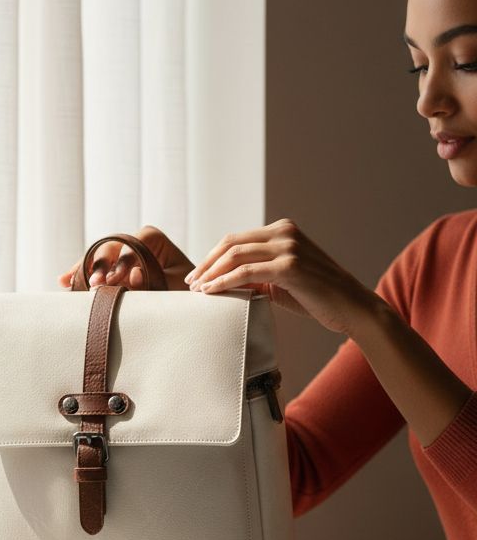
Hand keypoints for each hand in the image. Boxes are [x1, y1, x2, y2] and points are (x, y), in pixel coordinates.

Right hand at [58, 225, 193, 290]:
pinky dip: (81, 277)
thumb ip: (156, 281)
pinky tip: (64, 282)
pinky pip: (94, 270)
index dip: (122, 260)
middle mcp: (133, 242)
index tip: (115, 279)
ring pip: (98, 257)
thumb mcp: (175, 287)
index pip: (133, 243)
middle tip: (94, 285)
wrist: (184, 303)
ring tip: (69, 283)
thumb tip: (134, 274)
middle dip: (99, 265)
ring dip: (84, 270)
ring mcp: (119, 255)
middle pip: (110, 247)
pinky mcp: (111, 269)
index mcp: (153, 239)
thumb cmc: (184, 293)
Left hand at [185, 218, 375, 334]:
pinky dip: (224, 282)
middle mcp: (284, 232)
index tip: (196, 275)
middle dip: (205, 263)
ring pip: (235, 255)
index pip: (236, 239)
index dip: (212, 257)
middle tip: (189, 283)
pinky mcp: (290, 266)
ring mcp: (288, 246)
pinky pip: (246, 272)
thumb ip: (257, 275)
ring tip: (196, 290)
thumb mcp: (281, 281)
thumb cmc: (317, 297)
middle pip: (231, 243)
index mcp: (282, 231)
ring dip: (211, 273)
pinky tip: (210, 292)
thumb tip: (225, 282)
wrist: (351, 308)